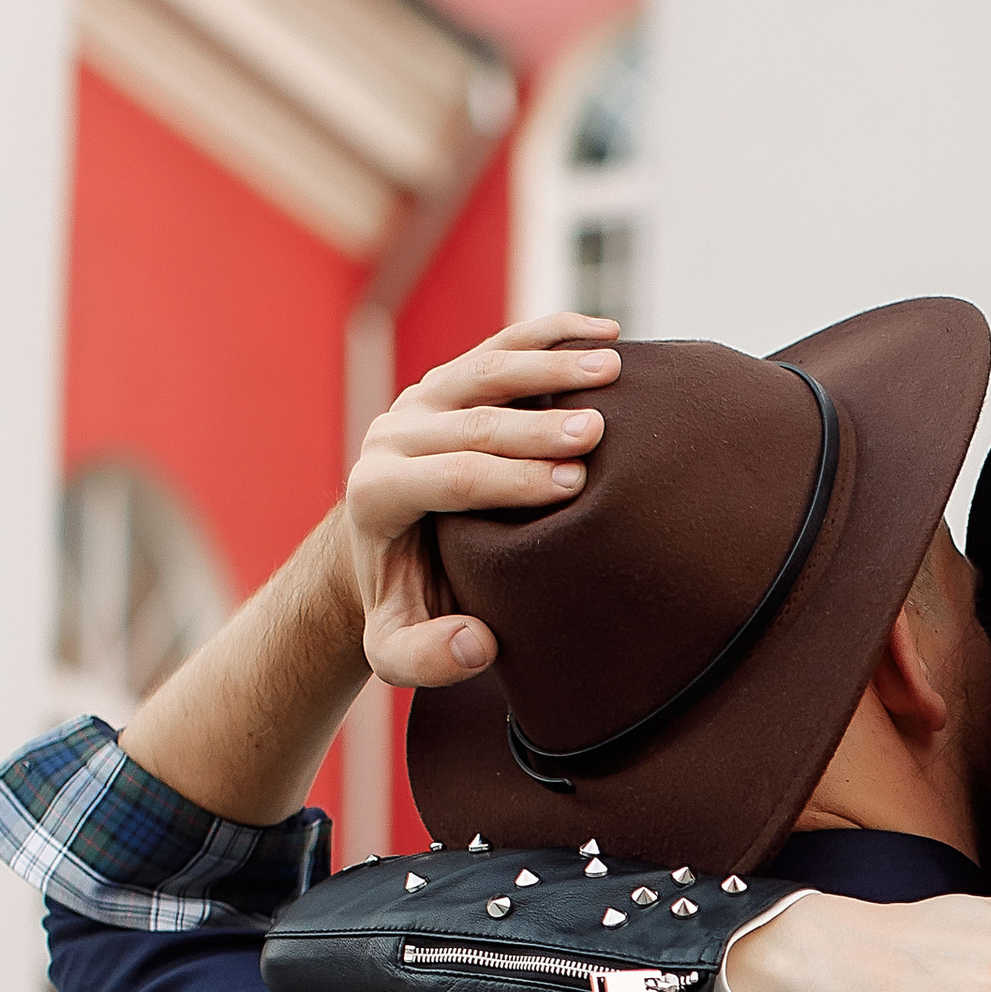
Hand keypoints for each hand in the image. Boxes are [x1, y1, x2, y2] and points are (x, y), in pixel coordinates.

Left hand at [343, 312, 622, 689]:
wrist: (385, 545)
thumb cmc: (408, 600)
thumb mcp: (395, 648)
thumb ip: (424, 658)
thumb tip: (476, 644)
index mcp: (377, 492)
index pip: (448, 476)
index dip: (509, 478)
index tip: (571, 484)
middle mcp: (392, 434)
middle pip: (471, 419)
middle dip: (537, 424)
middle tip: (598, 431)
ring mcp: (421, 398)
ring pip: (486, 368)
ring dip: (552, 365)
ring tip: (613, 370)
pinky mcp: (450, 377)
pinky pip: (501, 344)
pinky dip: (551, 334)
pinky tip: (605, 333)